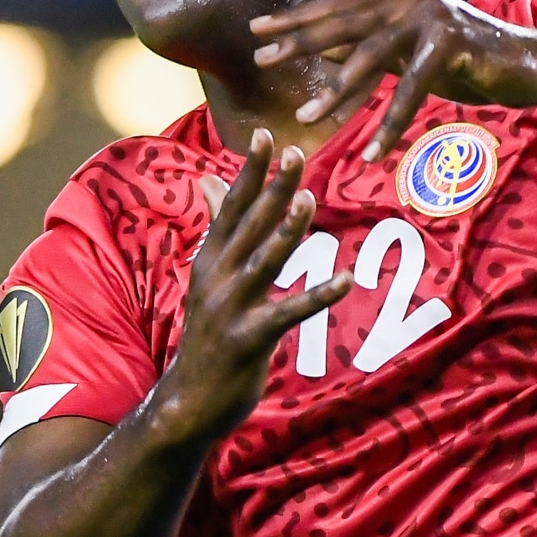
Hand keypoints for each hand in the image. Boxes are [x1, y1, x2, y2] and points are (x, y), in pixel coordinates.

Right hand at [149, 130, 315, 445]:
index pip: (230, 206)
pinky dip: (318, 295)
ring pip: (264, 260)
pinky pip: (289, 312)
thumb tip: (208, 181)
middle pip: (249, 225)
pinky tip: (347, 280)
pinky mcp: (249, 339)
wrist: (189, 401)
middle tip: (296, 154)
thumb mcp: (208, 277)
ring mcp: (231, 308)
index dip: (250, 171)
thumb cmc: (208, 336)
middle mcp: (216, 278)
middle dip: (273, 188)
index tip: (266, 135)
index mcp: (209, 260)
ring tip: (310, 199)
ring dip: (288, 230)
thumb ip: (217, 229)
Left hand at [253, 0, 536, 159]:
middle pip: (343, 22)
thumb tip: (324, 54)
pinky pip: (411, 90)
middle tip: (261, 59)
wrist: (529, 64)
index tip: (257, 30)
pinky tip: (374, 152)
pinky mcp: (452, 44)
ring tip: (305, 120)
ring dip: (336, 93)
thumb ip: (371, 50)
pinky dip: (391, 123)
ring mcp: (432, 17)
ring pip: (372, 57)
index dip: (296, 18)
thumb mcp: (410, 54)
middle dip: (299, 43)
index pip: (336, 5)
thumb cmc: (469, 61)